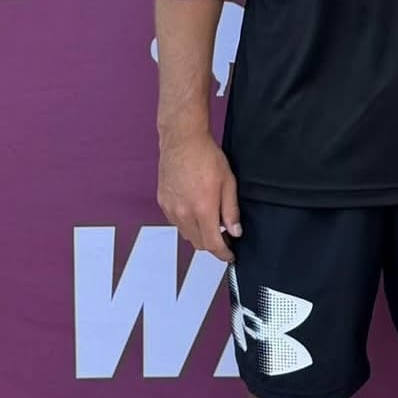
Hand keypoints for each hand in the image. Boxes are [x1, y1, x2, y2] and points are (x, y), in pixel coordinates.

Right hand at [157, 130, 239, 262]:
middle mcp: (183, 214)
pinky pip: (176, 222)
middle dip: (213, 244)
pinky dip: (187, 222)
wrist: (182, 141)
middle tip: (225, 235)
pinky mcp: (163, 203)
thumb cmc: (207, 158)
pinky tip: (195, 209)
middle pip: (198, 243)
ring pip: (186, 234)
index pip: (212, 244)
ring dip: (199, 233)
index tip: (230, 255)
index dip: (223, 254)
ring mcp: (171, 209)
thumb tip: (235, 232)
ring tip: (211, 219)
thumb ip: (231, 210)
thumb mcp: (228, 182)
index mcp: (202, 210)